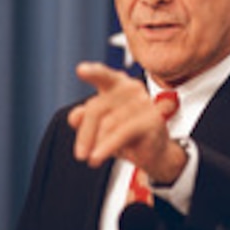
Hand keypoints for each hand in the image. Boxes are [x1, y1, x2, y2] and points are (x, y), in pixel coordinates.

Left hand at [67, 62, 185, 183]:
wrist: (155, 153)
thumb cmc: (126, 135)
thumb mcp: (101, 127)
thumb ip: (86, 118)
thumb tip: (74, 116)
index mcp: (118, 84)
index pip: (104, 76)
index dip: (93, 73)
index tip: (80, 70)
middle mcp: (132, 88)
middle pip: (96, 108)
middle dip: (85, 133)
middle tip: (79, 155)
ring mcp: (144, 102)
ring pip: (108, 123)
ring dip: (97, 144)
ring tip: (94, 159)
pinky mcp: (152, 120)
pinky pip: (122, 133)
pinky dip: (107, 147)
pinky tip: (96, 158)